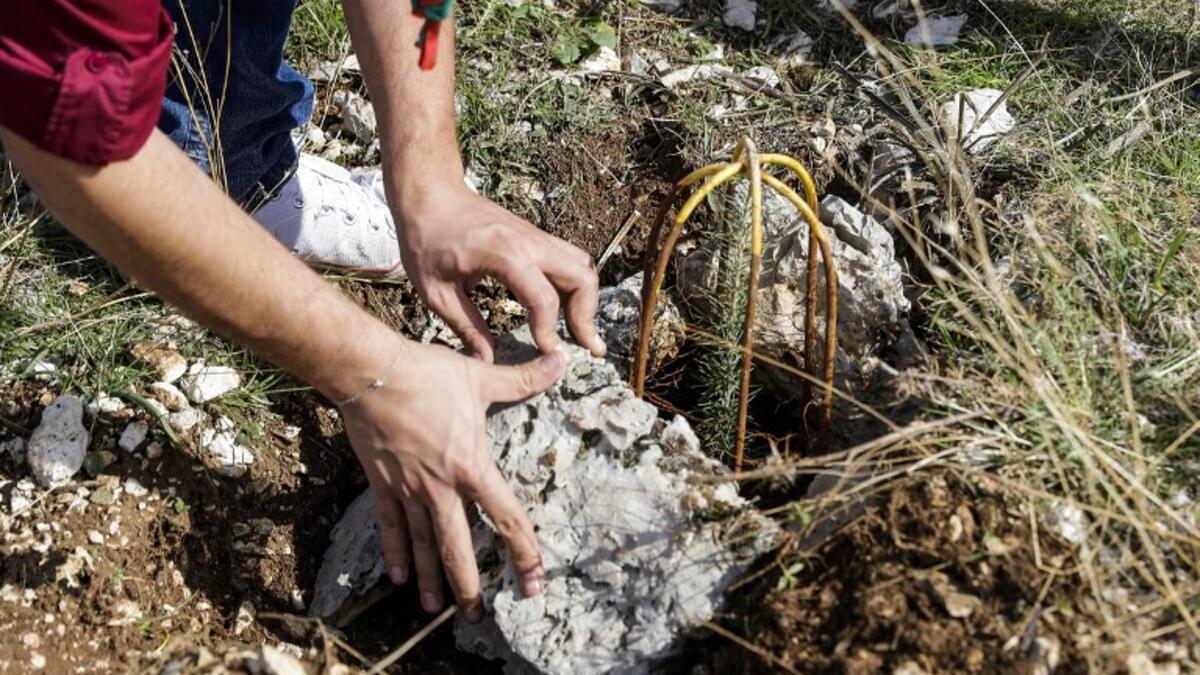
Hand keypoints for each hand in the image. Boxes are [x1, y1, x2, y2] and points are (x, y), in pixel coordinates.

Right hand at [339, 337, 566, 622]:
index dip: (524, 553)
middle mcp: (441, 488)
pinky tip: (398, 576)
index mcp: (472, 468)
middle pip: (458, 548)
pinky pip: (390, 525)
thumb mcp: (481, 379)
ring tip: (434, 607)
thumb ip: (523, 380)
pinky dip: (395, 551)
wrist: (372, 373)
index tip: (533, 581)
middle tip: (476, 617)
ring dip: (429, 578)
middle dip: (469, 587)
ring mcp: (409, 490)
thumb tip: (561, 362)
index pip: (507, 519)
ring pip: (423, 544)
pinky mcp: (383, 484)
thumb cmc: (428, 375)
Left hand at [395, 183, 604, 360]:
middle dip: (587, 316)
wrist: (430, 194)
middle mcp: (529, 242)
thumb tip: (486, 361)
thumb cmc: (425, 238)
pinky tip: (567, 307)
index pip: (544, 299)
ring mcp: (536, 236)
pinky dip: (576, 284)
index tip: (545, 353)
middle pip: (582, 278)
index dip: (548, 332)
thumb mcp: (436, 291)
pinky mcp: (535, 236)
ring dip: (587, 299)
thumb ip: (465, 327)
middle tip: (585, 346)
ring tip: (581, 330)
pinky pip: (571, 258)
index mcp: (503, 254)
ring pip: (583, 265)